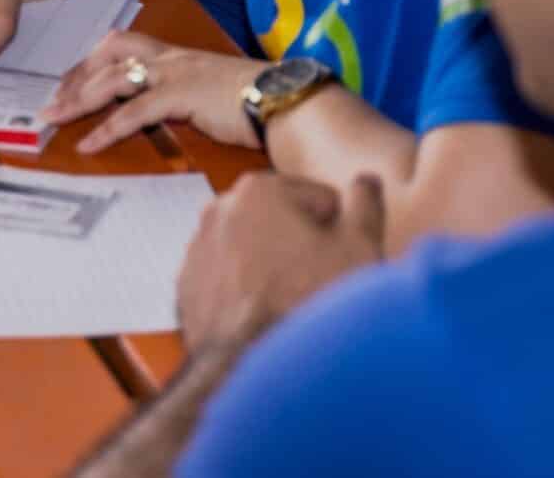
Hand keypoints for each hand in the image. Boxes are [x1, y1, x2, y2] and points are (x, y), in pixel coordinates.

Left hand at [40, 32, 267, 153]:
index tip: (68, 82)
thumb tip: (159, 113)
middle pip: (108, 54)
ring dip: (78, 100)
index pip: (121, 45)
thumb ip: (181, 96)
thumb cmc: (253, 102)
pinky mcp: (182, 95)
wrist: (285, 100)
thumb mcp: (209, 93)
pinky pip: (134, 112)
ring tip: (54, 119)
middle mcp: (171, 58)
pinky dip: (106, 128)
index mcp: (176, 55)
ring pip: (113, 80)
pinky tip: (88, 143)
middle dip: (75, 76)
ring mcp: (175, 74)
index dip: (90, 62)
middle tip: (52, 101)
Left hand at [175, 172, 386, 349]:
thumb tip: (366, 180)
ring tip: (295, 310)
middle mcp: (218, 211)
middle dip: (306, 251)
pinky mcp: (187, 292)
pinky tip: (267, 323)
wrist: (254, 372)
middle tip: (323, 289)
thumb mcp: (359, 248)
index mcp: (259, 190)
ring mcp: (197, 252)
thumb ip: (366, 204)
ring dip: (276, 272)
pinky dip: (248, 297)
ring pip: (255, 254)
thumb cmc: (310, 306)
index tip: (343, 265)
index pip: (322, 201)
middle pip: (284, 225)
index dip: (343, 236)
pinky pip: (230, 285)